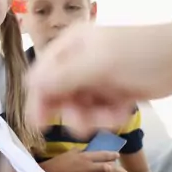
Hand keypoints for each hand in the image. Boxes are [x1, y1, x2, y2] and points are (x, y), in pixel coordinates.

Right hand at [26, 22, 171, 137]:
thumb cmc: (141, 53)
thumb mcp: (99, 64)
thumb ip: (62, 76)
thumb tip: (29, 84)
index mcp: (68, 47)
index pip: (40, 76)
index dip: (38, 100)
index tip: (41, 124)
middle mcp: (76, 63)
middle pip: (56, 96)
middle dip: (70, 112)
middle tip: (85, 124)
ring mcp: (92, 79)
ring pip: (76, 107)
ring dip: (91, 118)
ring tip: (111, 118)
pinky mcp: (108, 93)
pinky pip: (95, 112)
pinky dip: (105, 117)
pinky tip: (120, 114)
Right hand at [41, 149, 118, 171]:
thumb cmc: (58, 163)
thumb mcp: (68, 153)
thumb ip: (79, 151)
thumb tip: (85, 150)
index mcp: (85, 157)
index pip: (103, 155)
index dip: (111, 155)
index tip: (116, 155)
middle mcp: (89, 168)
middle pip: (107, 167)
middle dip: (113, 167)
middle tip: (115, 166)